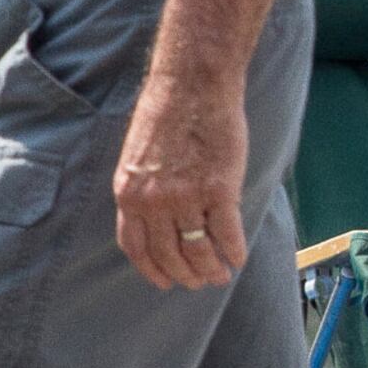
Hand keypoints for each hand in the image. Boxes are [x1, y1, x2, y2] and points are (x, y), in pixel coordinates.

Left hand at [115, 75, 249, 290]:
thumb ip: (144, 188)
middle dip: (185, 275)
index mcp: (129, 193)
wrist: (192, 84)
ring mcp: (187, 198)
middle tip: (199, 282)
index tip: (164, 281)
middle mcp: (154, 202)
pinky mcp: (220, 190)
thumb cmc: (167, 111)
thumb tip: (158, 218)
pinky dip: (234, 251)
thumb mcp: (137, 156)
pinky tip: (239, 257)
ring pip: (198, 250)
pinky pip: (227, 234)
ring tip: (221, 275)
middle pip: (169, 255)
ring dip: (211, 269)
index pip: (136, 247)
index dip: (151, 270)